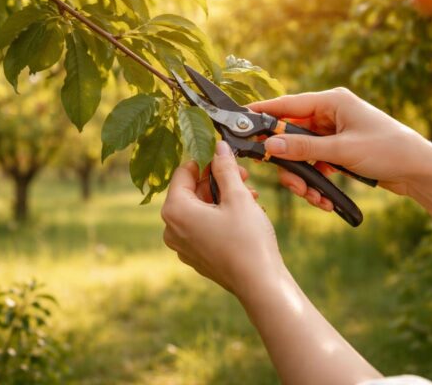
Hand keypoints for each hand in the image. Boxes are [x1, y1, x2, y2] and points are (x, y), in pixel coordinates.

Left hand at [161, 141, 285, 297]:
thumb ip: (224, 168)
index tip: (226, 158)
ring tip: (250, 196)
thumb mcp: (237, 196)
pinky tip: (244, 215)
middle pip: (190, 192)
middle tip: (244, 176)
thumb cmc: (247, 240)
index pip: (183, 172)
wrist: (260, 284)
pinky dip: (220, 217)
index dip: (206, 161)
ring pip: (199, 210)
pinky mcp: (196, 257)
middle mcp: (171, 229)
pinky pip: (203, 227)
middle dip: (217, 180)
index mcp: (175, 211)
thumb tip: (218, 147)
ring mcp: (183, 246)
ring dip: (222, 198)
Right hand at [249, 88, 431, 207]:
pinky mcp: (339, 152)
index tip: (240, 121)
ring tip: (313, 197)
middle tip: (291, 182)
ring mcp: (334, 134)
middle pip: (291, 134)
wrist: (421, 171)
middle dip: (289, 162)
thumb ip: (304, 147)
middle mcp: (330, 114)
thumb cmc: (389, 150)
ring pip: (302, 154)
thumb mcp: (342, 150)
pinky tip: (324, 199)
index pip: (287, 104)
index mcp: (332, 102)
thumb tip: (270, 144)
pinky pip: (315, 164)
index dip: (263, 114)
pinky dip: (316, 182)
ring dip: (304, 177)